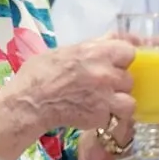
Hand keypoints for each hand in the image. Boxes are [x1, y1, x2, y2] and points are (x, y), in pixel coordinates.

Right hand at [4, 36, 134, 132]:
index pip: (129, 51)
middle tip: (102, 86)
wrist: (29, 103)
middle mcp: (105, 73)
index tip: (116, 63)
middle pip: (129, 78)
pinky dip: (108, 119)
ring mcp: (106, 97)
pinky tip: (94, 116)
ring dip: (119, 103)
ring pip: (129, 101)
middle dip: (118, 83)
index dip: (122, 58)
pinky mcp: (101, 117)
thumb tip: (111, 40)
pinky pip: (116, 119)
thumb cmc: (38, 73)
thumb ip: (92, 46)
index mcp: (96, 52)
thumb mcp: (64, 50)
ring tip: (104, 105)